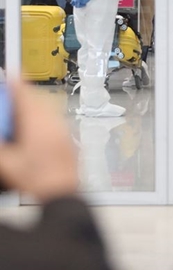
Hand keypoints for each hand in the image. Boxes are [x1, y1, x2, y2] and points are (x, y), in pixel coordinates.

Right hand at [0, 81, 77, 201]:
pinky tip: (33, 129)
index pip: (26, 96)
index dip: (17, 83)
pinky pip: (55, 122)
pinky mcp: (68, 142)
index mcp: (38, 125)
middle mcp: (54, 125)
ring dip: (33, 106)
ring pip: (48, 110)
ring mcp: (64, 133)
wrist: (63, 195)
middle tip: (12, 92)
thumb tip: (1, 131)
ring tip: (20, 111)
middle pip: (38, 100)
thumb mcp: (7, 162)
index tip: (11, 75)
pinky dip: (42, 118)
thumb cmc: (37, 180)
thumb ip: (1, 142)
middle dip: (24, 94)